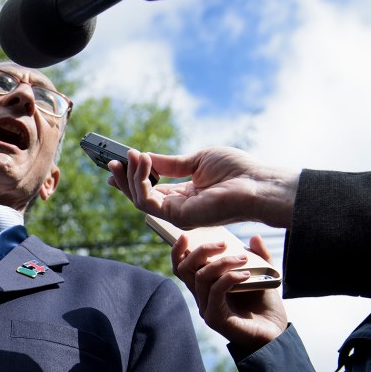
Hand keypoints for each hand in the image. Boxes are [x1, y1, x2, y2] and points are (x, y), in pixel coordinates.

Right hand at [107, 146, 298, 228]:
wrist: (257, 185)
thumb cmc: (237, 171)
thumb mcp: (197, 160)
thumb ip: (170, 163)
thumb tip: (146, 156)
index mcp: (184, 194)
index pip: (151, 188)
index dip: (133, 177)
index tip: (118, 163)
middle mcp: (177, 207)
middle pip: (140, 196)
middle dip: (124, 178)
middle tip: (112, 161)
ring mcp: (176, 214)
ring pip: (139, 199)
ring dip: (131, 176)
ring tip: (132, 154)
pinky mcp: (177, 217)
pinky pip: (148, 200)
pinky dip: (141, 180)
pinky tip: (143, 161)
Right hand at [172, 234, 286, 353]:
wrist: (276, 335)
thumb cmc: (266, 308)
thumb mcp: (263, 276)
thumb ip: (260, 257)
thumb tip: (254, 237)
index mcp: (206, 287)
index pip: (182, 267)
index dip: (178, 251)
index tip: (187, 235)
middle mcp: (201, 297)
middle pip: (184, 269)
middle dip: (200, 251)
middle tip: (223, 243)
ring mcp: (206, 308)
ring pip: (200, 277)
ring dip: (221, 263)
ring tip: (243, 259)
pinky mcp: (215, 318)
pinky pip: (215, 291)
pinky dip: (228, 278)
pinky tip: (245, 274)